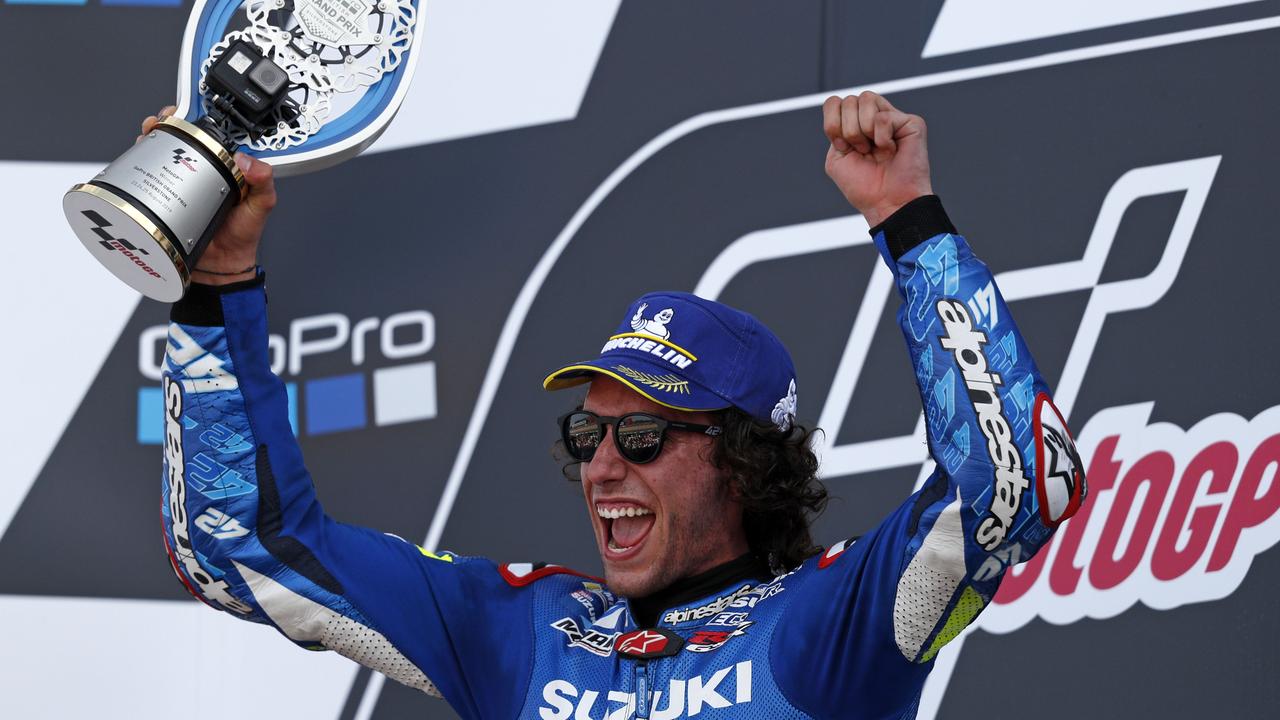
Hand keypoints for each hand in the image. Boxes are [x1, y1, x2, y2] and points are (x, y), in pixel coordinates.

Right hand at [138, 106, 276, 284]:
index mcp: (227, 165)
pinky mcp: (164, 195)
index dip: (198, 118)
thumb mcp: (262, 205)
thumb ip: (263, 183)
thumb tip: (247, 161)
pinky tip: (137, 156)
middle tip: (163, 121)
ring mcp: (181, 181)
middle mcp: (203, 169)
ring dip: (151, 137)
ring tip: (149, 133)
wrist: (221, 265)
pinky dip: (139, 162)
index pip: (212, 133)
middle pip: (181, 136)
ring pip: (161, 150)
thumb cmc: (244, 234)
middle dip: (168, 122)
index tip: (188, 111)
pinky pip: (149, 174)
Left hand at [822, 92, 931, 227]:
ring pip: (866, 98)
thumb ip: (834, 129)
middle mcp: (874, 117)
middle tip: (862, 152)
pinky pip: (883, 117)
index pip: (834, 102)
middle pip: (848, 100)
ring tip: (874, 150)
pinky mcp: (911, 122)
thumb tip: (843, 104)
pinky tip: (890, 150)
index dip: (831, 123)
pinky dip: (881, 138)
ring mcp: (893, 117)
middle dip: (848, 131)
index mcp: (854, 124)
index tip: (841, 147)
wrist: (887, 203)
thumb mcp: (836, 158)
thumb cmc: (864, 187)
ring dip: (862, 131)